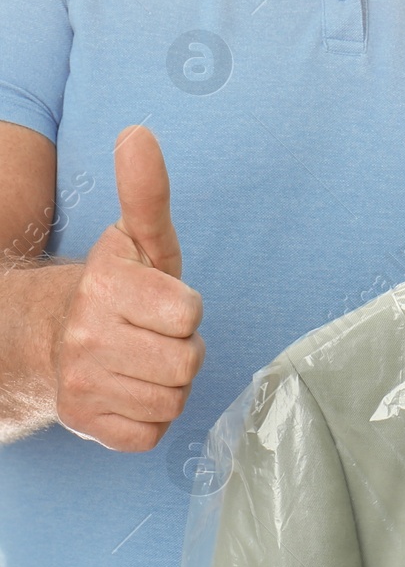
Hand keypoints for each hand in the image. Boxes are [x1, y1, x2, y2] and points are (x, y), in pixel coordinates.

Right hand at [54, 126, 203, 451]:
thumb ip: (146, 193)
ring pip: (173, 398)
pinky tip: (130, 391)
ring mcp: (82, 385)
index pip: (189, 314)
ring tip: (143, 361)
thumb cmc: (118, 289)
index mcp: (104, 287)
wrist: (51, 339)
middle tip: (156, 337)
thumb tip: (139, 134)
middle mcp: (86, 336)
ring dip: (169, 382)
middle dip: (182, 349)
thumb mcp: (138, 240)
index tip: (162, 304)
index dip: (186, 310)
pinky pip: (152, 432)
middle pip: (187, 362)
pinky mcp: (88, 425)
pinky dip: (150, 417)